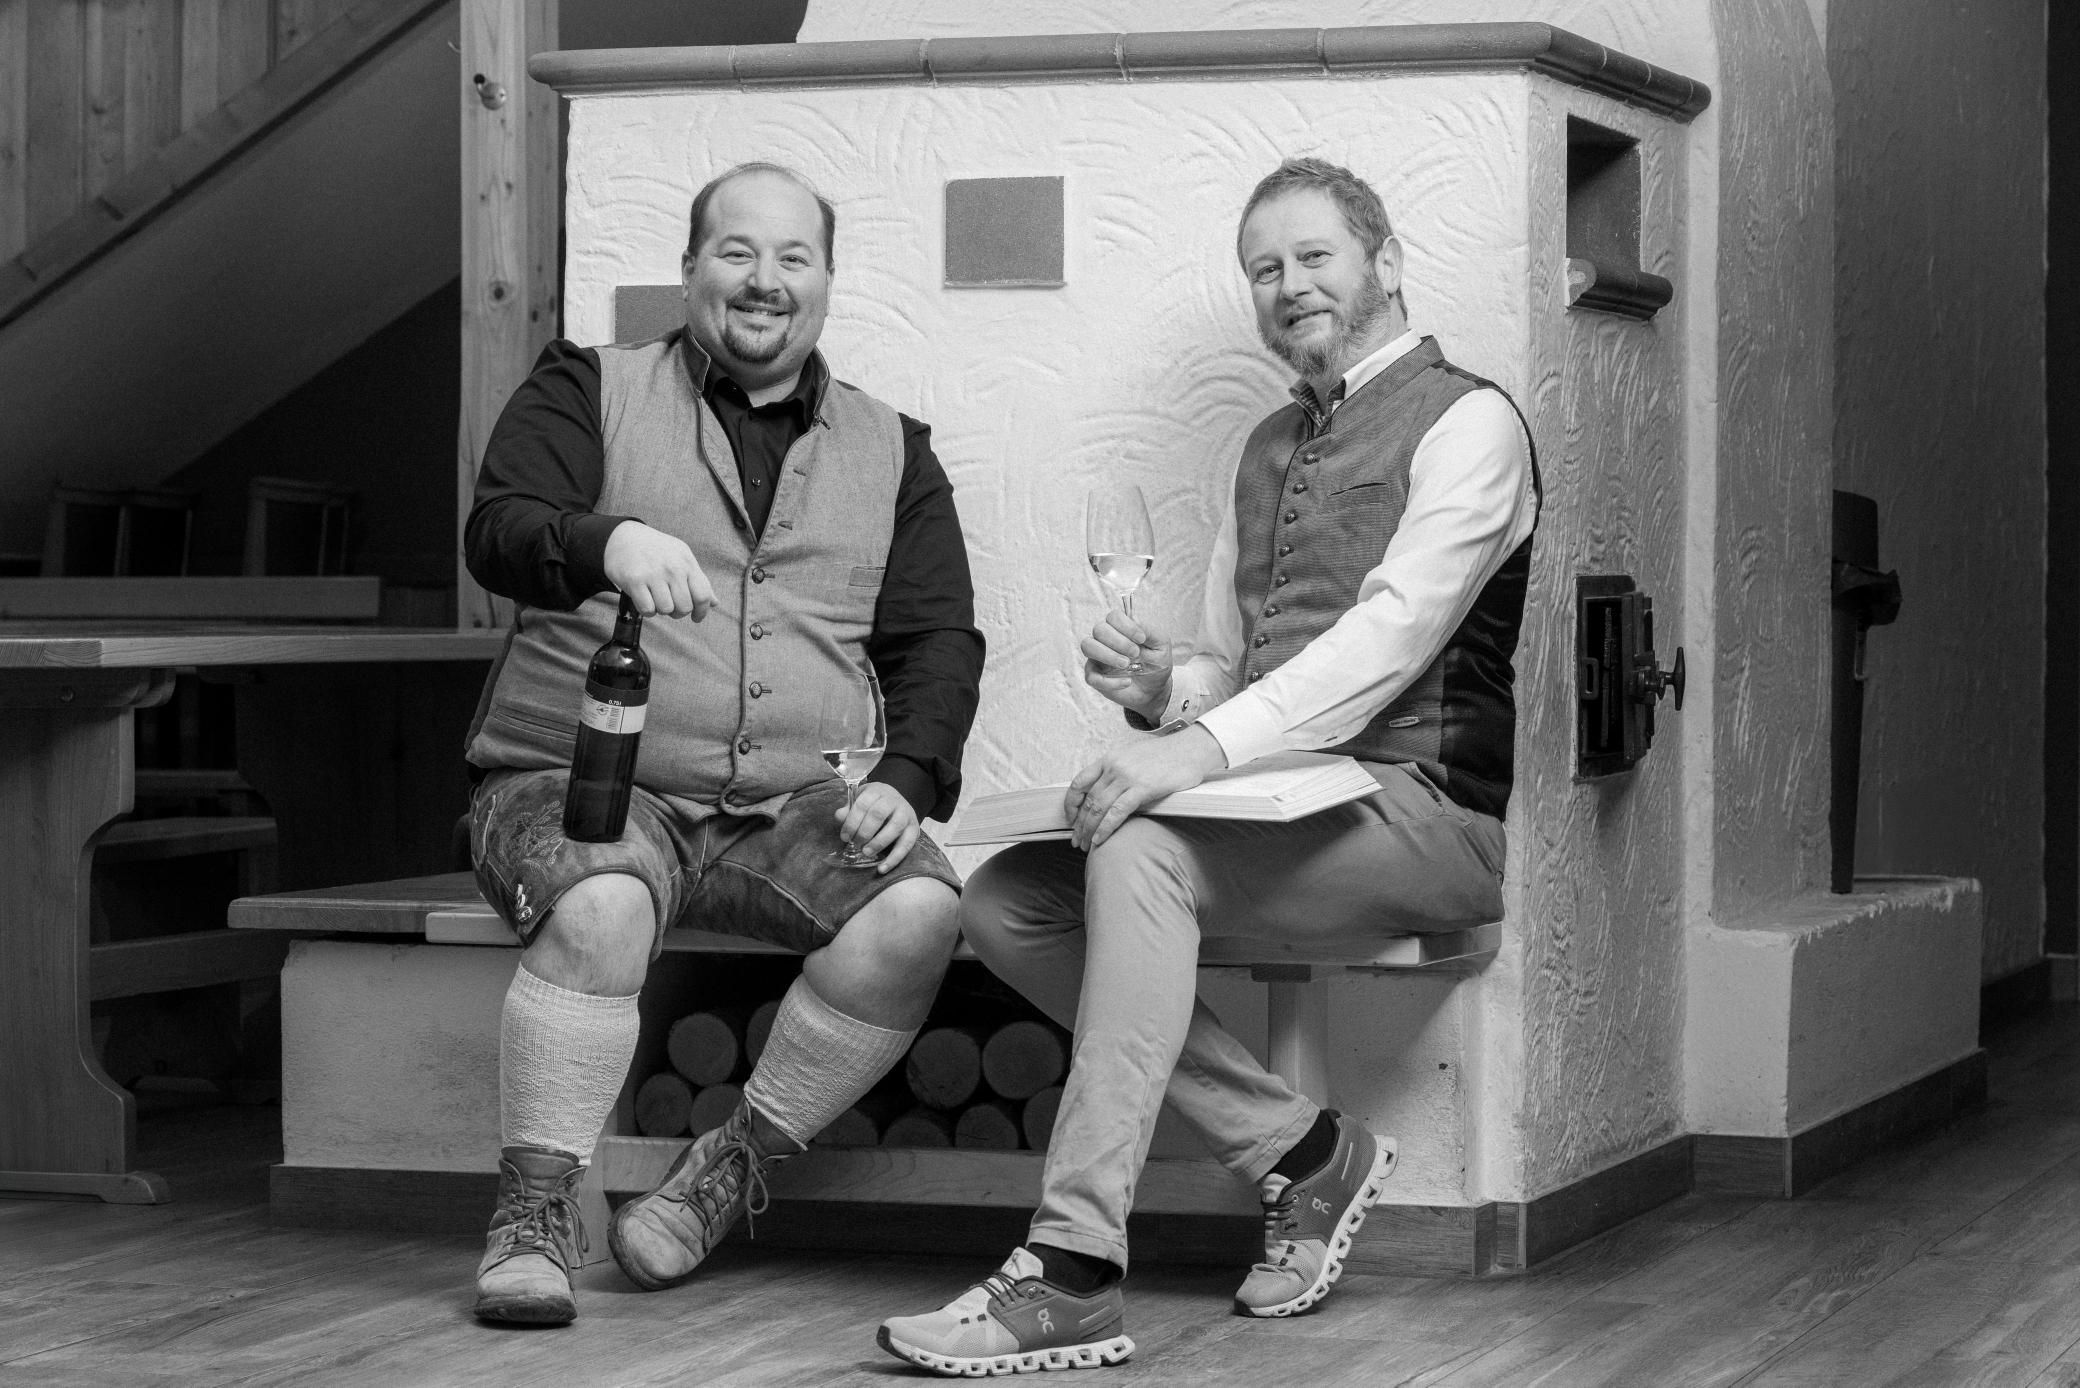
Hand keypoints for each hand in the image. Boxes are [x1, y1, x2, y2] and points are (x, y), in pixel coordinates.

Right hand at [603, 521, 715, 619]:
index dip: (701, 611)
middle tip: (670, 605)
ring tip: (655, 598)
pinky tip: (644, 598)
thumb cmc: (656, 550)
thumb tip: (715, 603)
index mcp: (687, 562)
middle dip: (678, 612)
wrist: (623, 537)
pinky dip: (647, 609)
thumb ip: (699, 581)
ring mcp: (654, 573)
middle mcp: (673, 567)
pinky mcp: (634, 580)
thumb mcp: (681, 558)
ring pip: (666, 610)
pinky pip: (648, 609)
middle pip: (684, 607)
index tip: (696, 618)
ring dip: (661, 610)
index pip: (703, 595)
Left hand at [837, 781, 923, 872]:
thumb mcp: (860, 801)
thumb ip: (848, 810)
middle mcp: (893, 800)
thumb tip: (839, 817)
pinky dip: (894, 859)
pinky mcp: (914, 829)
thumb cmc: (874, 804)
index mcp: (877, 791)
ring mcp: (906, 814)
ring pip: (895, 827)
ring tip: (866, 853)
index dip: (852, 822)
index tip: (844, 837)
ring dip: (878, 843)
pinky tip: (882, 869)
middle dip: (863, 832)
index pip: (863, 804)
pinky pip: (906, 845)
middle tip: (855, 844)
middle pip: (878, 814)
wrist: (897, 802)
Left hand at [1063, 724, 1226, 850]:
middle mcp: (1114, 766)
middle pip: (1088, 799)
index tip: (1070, 818)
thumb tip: (1107, 795)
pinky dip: (1106, 828)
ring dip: (1089, 830)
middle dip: (1079, 823)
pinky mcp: (1142, 788)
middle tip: (1076, 840)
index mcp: (1109, 758)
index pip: (1080, 781)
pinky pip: (1117, 812)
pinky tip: (1100, 840)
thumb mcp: (1134, 757)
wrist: (1191, 749)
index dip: (1071, 802)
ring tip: (1085, 845)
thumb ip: (1118, 773)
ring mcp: (1127, 777)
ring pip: (1099, 808)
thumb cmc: (1166, 756)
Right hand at [1081, 610, 1171, 720]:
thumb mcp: (1161, 646)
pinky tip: (1127, 682)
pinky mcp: (1095, 676)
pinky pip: (1091, 676)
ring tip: (1126, 665)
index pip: (1113, 616)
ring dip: (1107, 655)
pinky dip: (1109, 681)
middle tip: (1135, 654)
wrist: (1154, 689)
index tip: (1141, 639)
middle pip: (1099, 629)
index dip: (1126, 625)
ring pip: (1088, 646)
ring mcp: (1097, 657)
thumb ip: (1150, 631)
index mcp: (1121, 628)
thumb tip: (1134, 618)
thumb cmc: (1156, 663)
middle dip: (1118, 642)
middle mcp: (1105, 640)